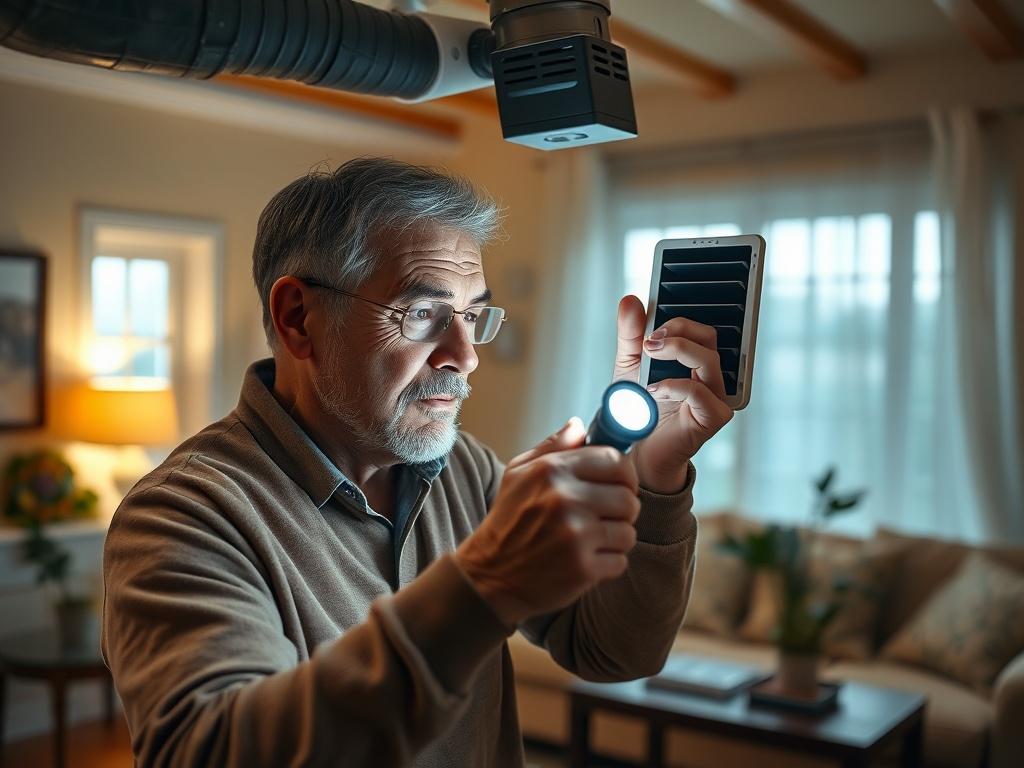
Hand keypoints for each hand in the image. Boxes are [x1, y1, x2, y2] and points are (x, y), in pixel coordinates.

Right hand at [455, 418, 640, 627]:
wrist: (489, 576)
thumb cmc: (508, 522)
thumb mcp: (518, 474)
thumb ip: (552, 448)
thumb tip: (579, 425)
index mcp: (552, 471)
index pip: (616, 461)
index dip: (624, 474)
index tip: (618, 485)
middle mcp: (565, 499)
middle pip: (628, 498)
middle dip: (622, 509)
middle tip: (604, 517)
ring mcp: (576, 535)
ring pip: (628, 531)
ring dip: (615, 538)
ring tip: (592, 540)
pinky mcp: (583, 568)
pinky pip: (621, 560)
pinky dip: (608, 563)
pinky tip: (585, 561)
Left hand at [612, 295, 733, 493]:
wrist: (636, 451)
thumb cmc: (639, 410)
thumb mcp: (629, 366)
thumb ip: (631, 335)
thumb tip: (630, 301)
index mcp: (693, 360)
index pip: (698, 328)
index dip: (679, 320)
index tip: (652, 325)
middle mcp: (708, 375)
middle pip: (709, 336)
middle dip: (679, 330)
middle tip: (651, 340)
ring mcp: (715, 396)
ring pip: (709, 359)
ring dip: (678, 351)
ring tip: (650, 356)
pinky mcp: (713, 417)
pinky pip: (700, 392)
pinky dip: (675, 386)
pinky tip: (654, 391)